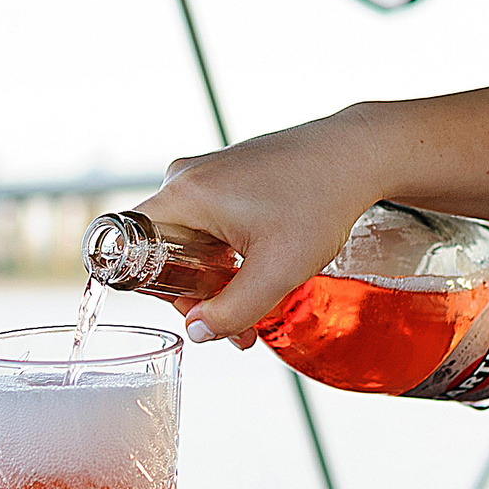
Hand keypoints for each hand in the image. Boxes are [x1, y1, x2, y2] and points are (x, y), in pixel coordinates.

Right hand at [130, 106, 388, 342]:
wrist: (357, 155)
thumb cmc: (319, 203)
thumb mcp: (276, 271)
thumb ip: (232, 312)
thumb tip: (197, 332)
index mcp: (184, 195)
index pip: (132, 246)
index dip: (153, 287)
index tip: (191, 309)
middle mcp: (186, 178)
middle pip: (164, 249)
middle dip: (197, 295)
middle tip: (237, 328)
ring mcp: (208, 173)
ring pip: (191, 240)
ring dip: (216, 278)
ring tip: (257, 308)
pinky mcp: (228, 174)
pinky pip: (210, 223)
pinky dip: (229, 253)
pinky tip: (262, 272)